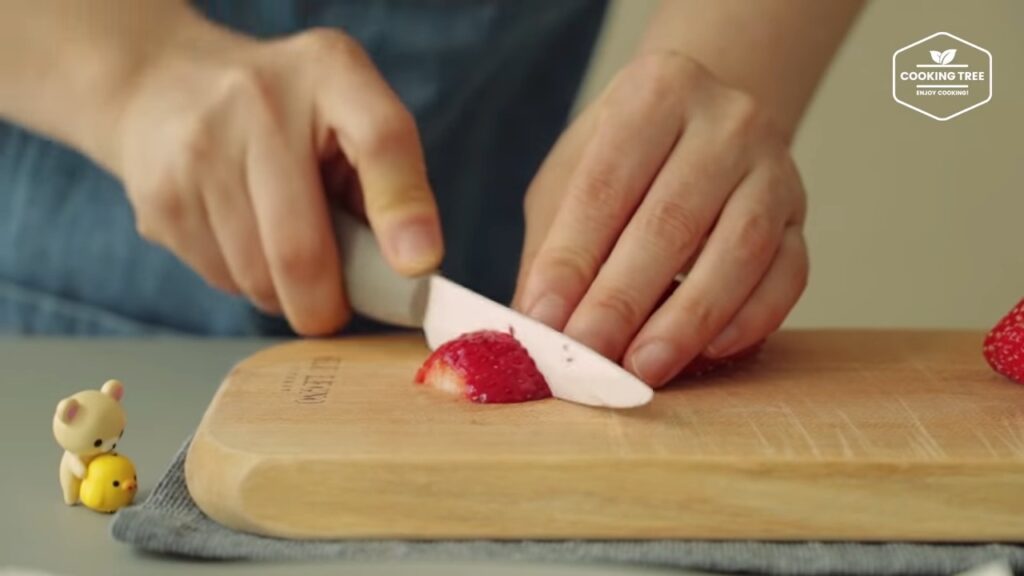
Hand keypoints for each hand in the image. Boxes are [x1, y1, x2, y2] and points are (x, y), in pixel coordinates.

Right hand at [109, 18, 441, 334]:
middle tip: (334, 308)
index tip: (417, 266)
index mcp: (333, 73)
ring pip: (257, 279)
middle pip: (301, 249)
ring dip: (281, 294)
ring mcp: (201, 148)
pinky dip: (241, 281)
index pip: (381, 139)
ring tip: (283, 252)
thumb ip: (386, 181)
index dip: (403, 209)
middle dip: (326, 305)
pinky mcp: (161, 194)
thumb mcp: (348, 113)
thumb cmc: (285, 113)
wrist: (160, 83)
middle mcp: (261, 102)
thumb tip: (408, 270)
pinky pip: (219, 278)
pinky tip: (238, 237)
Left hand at [513, 52, 807, 386]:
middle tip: (590, 353)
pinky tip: (712, 349)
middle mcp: (725, 121)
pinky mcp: (799, 215)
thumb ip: (554, 246)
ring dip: (687, 319)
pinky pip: (787, 273)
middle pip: (672, 220)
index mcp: (655, 92)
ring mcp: (773, 167)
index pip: (606, 186)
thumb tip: (539, 325)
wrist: (704, 122)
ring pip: (738, 250)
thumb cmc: (624, 157)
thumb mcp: (571, 177)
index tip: (546, 319)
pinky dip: (751, 317)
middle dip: (624, 299)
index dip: (573, 259)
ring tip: (643, 367)